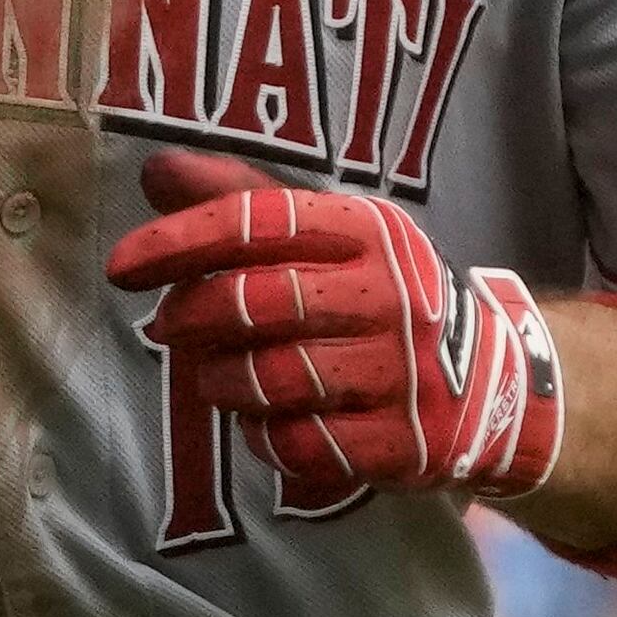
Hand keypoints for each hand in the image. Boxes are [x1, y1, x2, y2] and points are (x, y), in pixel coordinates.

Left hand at [104, 150, 563, 510]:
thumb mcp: (330, 235)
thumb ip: (244, 202)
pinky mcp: (402, 442)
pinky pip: (304, 446)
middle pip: (257, 303)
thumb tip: (156, 170)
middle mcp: (389, 294)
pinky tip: (264, 427)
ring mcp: (400, 372)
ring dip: (223, 384)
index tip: (122, 267)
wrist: (494, 382)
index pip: (258, 220)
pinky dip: (266, 441)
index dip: (180, 240)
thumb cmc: (380, 297)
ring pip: (274, 380)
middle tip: (166, 328)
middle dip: (192, 317)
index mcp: (367, 230)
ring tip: (215, 379)